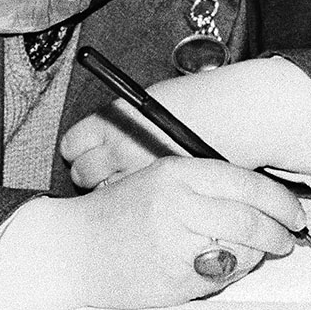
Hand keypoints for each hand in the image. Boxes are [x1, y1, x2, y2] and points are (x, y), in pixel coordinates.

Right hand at [0, 156, 305, 309]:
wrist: (73, 248)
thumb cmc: (118, 213)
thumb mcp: (158, 180)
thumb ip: (204, 186)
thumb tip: (262, 201)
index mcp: (175, 173)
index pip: (244, 183)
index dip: (278, 200)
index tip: (294, 211)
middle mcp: (176, 204)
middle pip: (250, 218)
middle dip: (280, 231)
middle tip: (289, 237)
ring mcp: (174, 243)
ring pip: (241, 250)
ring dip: (259, 254)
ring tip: (259, 252)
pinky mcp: (174, 278)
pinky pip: (221, 278)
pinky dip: (233, 274)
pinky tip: (226, 265)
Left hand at [60, 57, 310, 188]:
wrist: (238, 115)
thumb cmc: (198, 103)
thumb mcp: (148, 101)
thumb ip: (121, 121)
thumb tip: (101, 137)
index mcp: (114, 119)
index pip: (72, 146)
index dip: (79, 152)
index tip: (86, 154)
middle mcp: (120, 147)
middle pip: (83, 175)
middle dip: (91, 176)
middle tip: (109, 174)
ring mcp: (139, 173)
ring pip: (105, 195)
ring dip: (112, 193)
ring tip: (131, 188)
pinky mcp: (161, 194)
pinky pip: (134, 208)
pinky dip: (137, 206)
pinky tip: (150, 198)